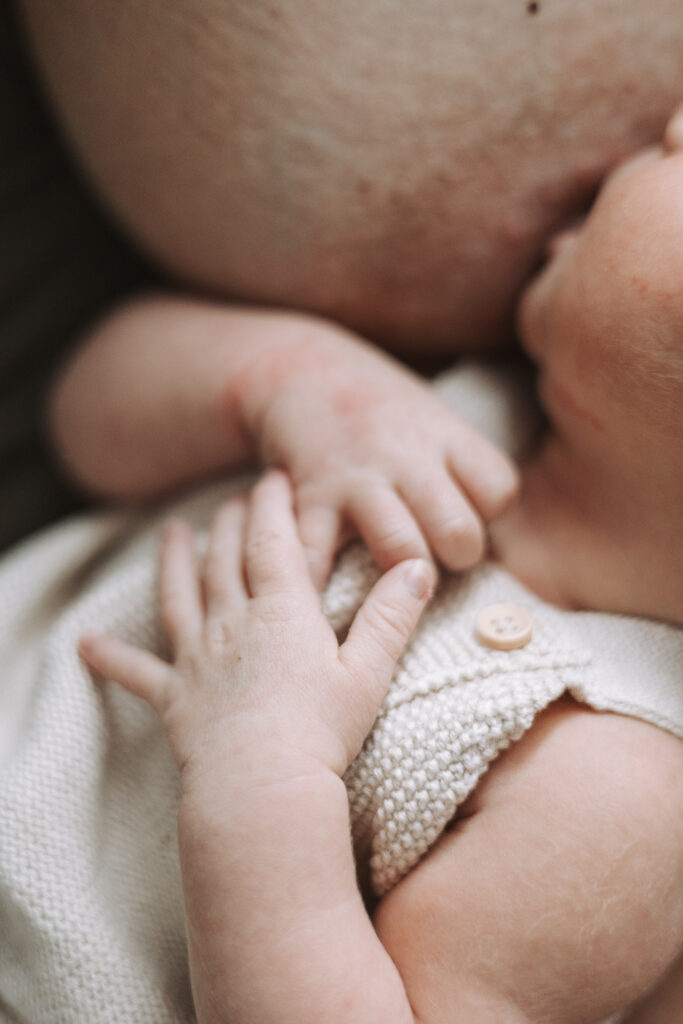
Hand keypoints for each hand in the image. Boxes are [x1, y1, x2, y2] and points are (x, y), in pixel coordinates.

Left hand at [79, 471, 433, 787]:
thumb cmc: (321, 732)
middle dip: (229, 524)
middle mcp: (232, 623)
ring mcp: (198, 659)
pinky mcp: (174, 699)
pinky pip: (137, 672)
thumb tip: (418, 565)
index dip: (272, 506)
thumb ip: (391, 615)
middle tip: (231, 501)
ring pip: (180, 596)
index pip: (273, 542)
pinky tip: (84, 644)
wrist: (262, 788)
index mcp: (280, 612)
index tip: (271, 478)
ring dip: (174, 562)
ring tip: (170, 533)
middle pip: (225, 559)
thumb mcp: (368, 672)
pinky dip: (111, 657)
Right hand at [235, 324, 518, 586]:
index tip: (467, 511)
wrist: (298, 367)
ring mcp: (359, 479)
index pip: (499, 491)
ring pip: (402, 550)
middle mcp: (408, 457)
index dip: (489, 512)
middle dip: (455, 557)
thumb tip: (491, 524)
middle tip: (437, 556)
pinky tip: (323, 595)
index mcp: (445, 435)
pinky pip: (319, 556)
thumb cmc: (378, 406)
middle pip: (460, 532)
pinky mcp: (312, 498)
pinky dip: (319, 584)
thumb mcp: (432, 415)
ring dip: (401, 579)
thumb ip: (462, 465)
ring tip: (393, 581)